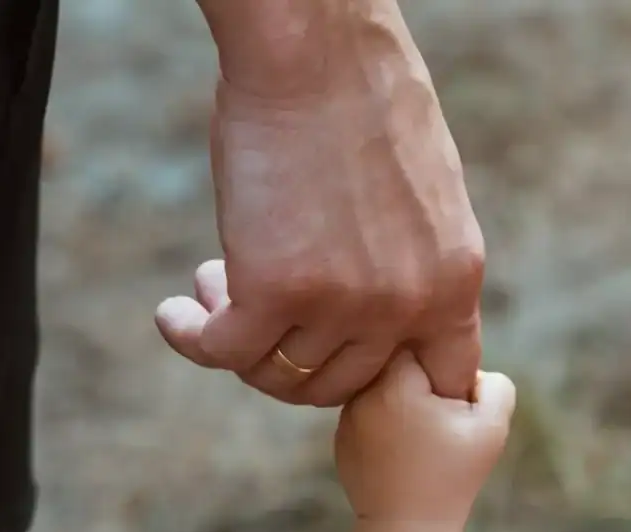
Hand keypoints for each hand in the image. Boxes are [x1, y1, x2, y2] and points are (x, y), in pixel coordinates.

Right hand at [154, 5, 483, 406]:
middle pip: (344, 386)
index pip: (443, 378)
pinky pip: (225, 353)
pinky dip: (193, 339)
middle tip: (257, 320)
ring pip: (282, 376)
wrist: (315, 45)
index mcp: (455, 279)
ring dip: (243, 349)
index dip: (395, 386)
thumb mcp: (419, 199)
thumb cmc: (362, 102)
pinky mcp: (274, 289)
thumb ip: (409, 267)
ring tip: (214, 298)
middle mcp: (407, 303)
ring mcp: (344, 303)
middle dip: (295, 361)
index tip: (348, 365)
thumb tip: (365, 316)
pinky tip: (175, 315)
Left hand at [335, 352, 515, 523]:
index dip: (442, 362)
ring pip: (382, 387)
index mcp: (395, 381)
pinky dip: (387, 424)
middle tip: (440, 419)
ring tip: (421, 439)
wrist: (407, 529)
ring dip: (402, 401)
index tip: (451, 396)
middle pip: (397, 362)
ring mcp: (346, 416)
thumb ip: (494, 383)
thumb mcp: (491, 426)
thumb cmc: (452, 476)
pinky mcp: (341, 438)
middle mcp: (362, 392)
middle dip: (422, 382)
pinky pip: (369, 413)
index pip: (418, 341)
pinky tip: (402, 453)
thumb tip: (470, 370)